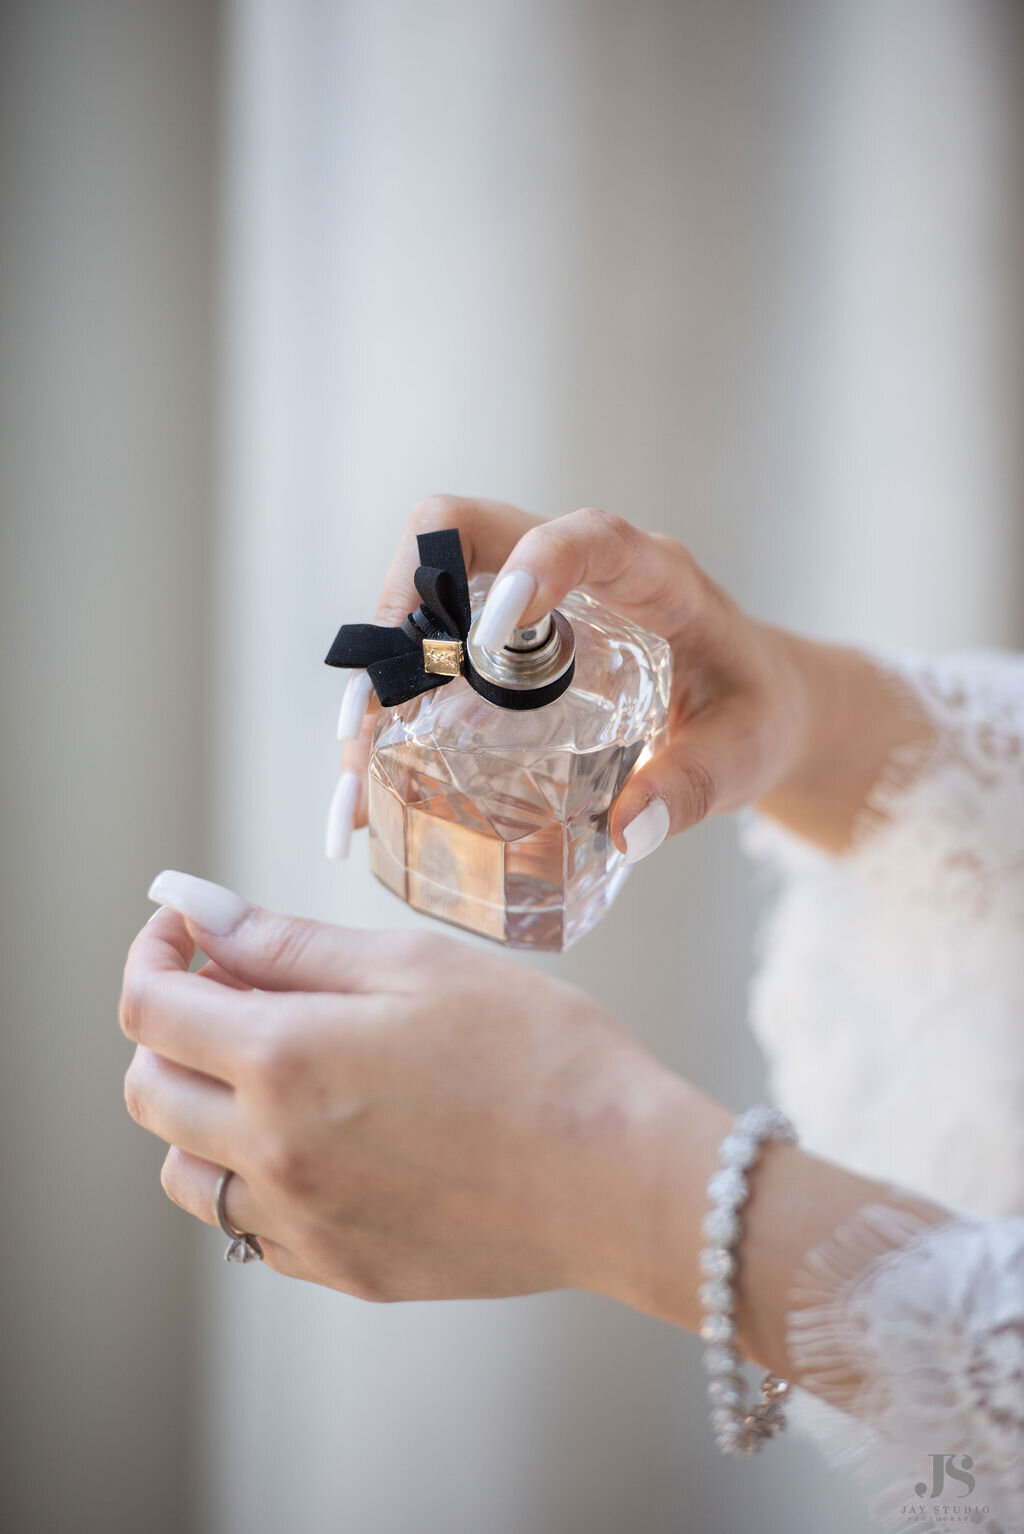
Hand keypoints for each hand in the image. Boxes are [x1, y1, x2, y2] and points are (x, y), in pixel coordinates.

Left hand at [120, 875, 702, 1305]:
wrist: (622, 1175)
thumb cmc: (538, 1051)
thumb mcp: (414, 964)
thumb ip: (288, 944)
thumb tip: (199, 913)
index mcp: (286, 1061)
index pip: (150, 1009)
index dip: (153, 953)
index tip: (185, 930)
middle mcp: (273, 1155)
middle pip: (150, 1091)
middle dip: (171, 1026)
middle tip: (236, 989)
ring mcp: (303, 1225)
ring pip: (187, 1171)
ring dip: (202, 1108)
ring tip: (279, 1068)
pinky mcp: (341, 1269)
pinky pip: (250, 1225)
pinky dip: (254, 1174)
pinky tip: (322, 1137)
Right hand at [329, 496, 808, 862]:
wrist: (752, 698)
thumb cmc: (753, 711)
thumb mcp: (743, 754)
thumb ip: (694, 788)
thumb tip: (628, 831)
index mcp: (649, 573)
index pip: (584, 535)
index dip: (534, 567)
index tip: (487, 636)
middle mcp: (573, 565)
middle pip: (459, 531)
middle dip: (401, 606)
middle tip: (377, 706)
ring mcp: (526, 592)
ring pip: (422, 585)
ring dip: (378, 663)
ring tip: (354, 759)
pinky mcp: (498, 631)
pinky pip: (425, 640)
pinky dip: (389, 702)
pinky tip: (367, 778)